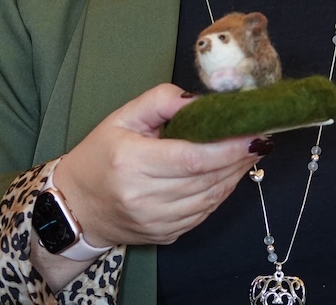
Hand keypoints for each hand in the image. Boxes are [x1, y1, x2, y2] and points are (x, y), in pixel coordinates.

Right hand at [55, 85, 257, 247]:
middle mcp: (144, 198)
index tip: (254, 133)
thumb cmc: (99, 156)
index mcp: (131, 163)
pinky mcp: (166, 235)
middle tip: (259, 137)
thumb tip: (201, 100)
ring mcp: (156, 222)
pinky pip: (204, 213)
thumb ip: (161, 100)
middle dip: (239, 158)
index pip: (192, 159)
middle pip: (207, 179)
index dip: (228, 148)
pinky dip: (220, 193)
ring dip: (234, 176)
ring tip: (247, 152)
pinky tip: (226, 174)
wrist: (76, 206)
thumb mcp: (122, 117)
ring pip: (211, 199)